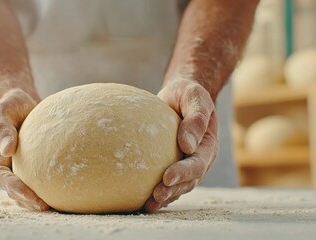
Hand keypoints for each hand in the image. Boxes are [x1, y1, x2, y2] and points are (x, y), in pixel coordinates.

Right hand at [0, 88, 48, 210]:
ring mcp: (18, 169)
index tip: (31, 195)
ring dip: (36, 201)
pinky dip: (47, 189)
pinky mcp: (32, 168)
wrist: (22, 103)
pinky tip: (64, 193)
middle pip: (13, 191)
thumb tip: (7, 149)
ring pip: (25, 191)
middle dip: (27, 200)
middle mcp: (5, 167)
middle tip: (46, 206)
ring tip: (55, 206)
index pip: (0, 178)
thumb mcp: (3, 110)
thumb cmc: (11, 105)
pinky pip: (39, 182)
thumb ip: (1, 128)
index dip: (14, 189)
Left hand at [145, 79, 218, 212]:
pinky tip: (144, 200)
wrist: (180, 97)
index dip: (184, 172)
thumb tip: (187, 144)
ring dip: (166, 196)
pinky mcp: (174, 165)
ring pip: (179, 186)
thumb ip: (195, 118)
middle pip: (189, 180)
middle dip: (173, 190)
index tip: (166, 177)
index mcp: (208, 145)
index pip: (198, 163)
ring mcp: (188, 164)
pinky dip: (159, 192)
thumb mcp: (194, 97)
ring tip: (149, 205)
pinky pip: (169, 183)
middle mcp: (200, 158)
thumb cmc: (187, 94)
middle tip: (155, 195)